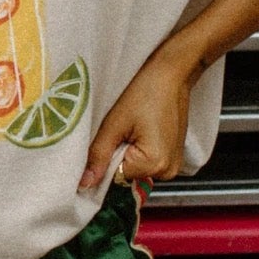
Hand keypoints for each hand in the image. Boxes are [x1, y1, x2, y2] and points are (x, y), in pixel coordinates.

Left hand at [77, 48, 194, 190]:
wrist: (170, 74)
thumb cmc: (146, 91)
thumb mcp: (114, 123)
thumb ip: (98, 156)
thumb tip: (85, 183)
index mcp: (154, 164)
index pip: (115, 178)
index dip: (105, 160)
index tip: (108, 139)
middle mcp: (168, 171)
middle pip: (127, 176)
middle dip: (117, 157)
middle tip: (122, 130)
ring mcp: (173, 166)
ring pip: (136, 169)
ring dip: (128, 153)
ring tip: (133, 128)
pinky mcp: (174, 157)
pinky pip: (148, 162)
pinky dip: (139, 150)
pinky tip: (141, 130)